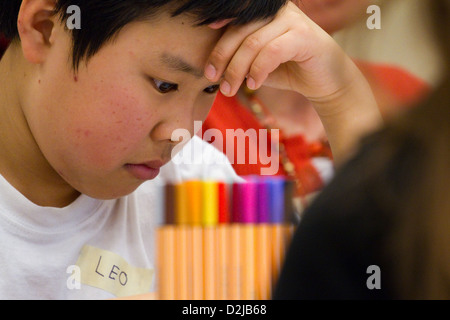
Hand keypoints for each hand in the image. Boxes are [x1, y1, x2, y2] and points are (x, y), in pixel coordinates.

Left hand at [205, 1, 360, 104]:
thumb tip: (211, 66)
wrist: (326, 81)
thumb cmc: (289, 69)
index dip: (217, 41)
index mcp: (265, 13)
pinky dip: (258, 70)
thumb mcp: (258, 63)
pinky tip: (253, 84)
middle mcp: (278, 11)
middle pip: (240, 31)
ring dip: (237, 69)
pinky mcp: (304, 36)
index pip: (234, 23)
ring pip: (253, 43)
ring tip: (230, 89)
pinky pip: (271, 52)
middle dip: (223, 58)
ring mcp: (292, 20)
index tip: (206, 64)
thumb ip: (240, 58)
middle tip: (213, 79)